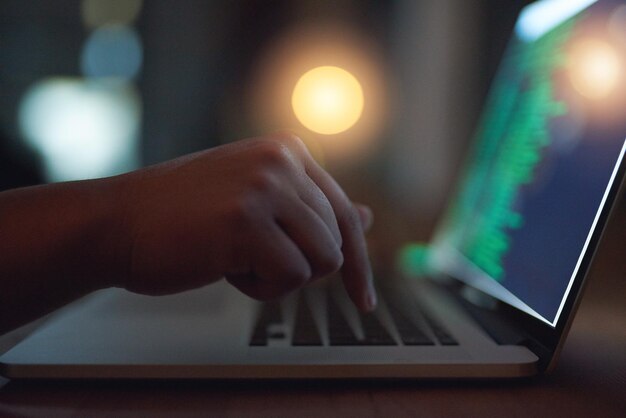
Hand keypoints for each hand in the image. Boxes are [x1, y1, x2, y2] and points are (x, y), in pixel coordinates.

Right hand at [118, 133, 375, 310]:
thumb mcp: (256, 199)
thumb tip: (368, 217)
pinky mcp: (247, 220)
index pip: (344, 212)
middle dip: (298, 266)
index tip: (361, 297)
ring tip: (235, 258)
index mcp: (287, 151)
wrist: (117, 222)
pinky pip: (291, 277)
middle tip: (249, 257)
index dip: (357, 261)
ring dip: (279, 276)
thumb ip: (310, 207)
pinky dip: (259, 287)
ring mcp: (265, 186)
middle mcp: (282, 160)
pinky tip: (224, 266)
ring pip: (321, 261)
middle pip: (335, 242)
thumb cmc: (183, 217)